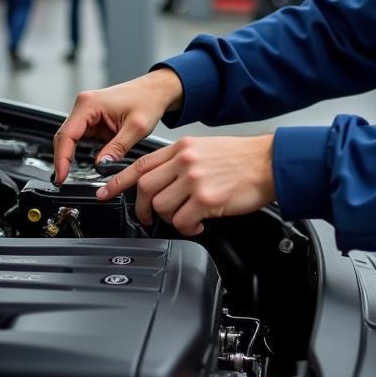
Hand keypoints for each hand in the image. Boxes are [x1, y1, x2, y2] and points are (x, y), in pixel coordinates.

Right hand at [53, 69, 183, 183]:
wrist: (156, 91)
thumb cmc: (148, 100)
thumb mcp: (137, 128)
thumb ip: (117, 148)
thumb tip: (101, 166)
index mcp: (90, 104)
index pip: (66, 135)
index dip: (61, 158)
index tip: (62, 176)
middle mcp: (85, 105)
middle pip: (65, 137)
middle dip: (63, 159)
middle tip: (64, 180)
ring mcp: (87, 112)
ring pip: (71, 139)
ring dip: (72, 156)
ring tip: (72, 175)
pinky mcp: (93, 119)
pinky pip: (82, 138)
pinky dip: (82, 151)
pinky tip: (83, 164)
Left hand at [96, 134, 275, 235]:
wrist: (270, 163)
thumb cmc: (242, 158)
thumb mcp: (205, 149)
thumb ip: (181, 161)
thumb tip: (162, 182)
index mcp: (182, 148)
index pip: (141, 164)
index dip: (119, 181)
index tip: (106, 193)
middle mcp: (185, 161)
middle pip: (145, 188)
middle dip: (144, 208)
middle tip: (150, 217)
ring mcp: (195, 179)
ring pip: (162, 207)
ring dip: (170, 219)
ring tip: (185, 218)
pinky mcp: (207, 199)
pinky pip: (182, 222)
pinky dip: (187, 228)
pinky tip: (199, 224)